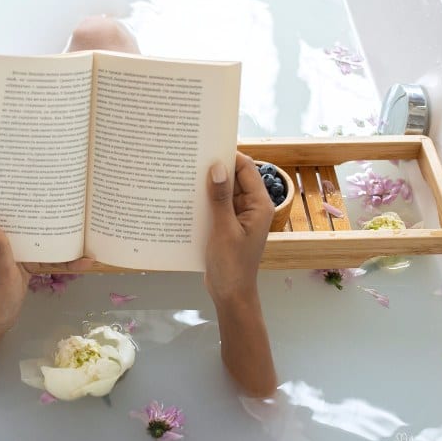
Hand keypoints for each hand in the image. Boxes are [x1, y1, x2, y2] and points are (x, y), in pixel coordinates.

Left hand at [0, 222, 91, 370]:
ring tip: (87, 239)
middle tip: (76, 213)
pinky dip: (64, 263)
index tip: (44, 196)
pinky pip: (48, 262)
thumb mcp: (0, 271)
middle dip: (52, 223)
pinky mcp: (29, 269)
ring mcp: (20, 257)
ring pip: (44, 246)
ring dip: (63, 245)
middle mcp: (8, 246)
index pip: (14, 221)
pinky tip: (83, 263)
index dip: (27, 208)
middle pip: (33, 230)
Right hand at [204, 152, 277, 396]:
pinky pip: (216, 206)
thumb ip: (220, 198)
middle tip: (188, 157)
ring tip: (182, 174)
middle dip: (214, 168)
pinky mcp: (226, 226)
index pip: (245, 168)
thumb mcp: (224, 230)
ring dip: (206, 185)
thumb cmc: (232, 265)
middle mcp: (251, 206)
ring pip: (222, 191)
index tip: (205, 145)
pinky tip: (184, 198)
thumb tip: (216, 167)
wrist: (231, 295)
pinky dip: (203, 201)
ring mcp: (238, 216)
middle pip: (233, 177)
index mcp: (259, 204)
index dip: (227, 155)